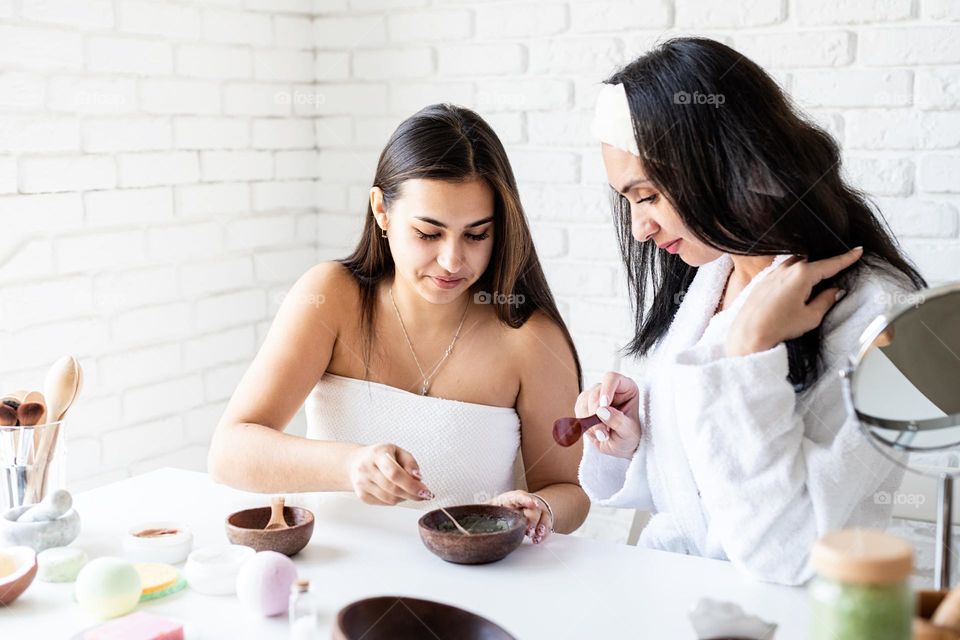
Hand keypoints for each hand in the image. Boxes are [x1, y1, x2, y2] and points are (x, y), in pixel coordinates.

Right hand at [346, 443, 433, 505]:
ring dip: (405, 498)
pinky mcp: (362, 496)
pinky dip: (395, 500)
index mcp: (376, 454)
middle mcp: (366, 469)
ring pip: (390, 499)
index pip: (394, 473)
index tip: (424, 490)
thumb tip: (418, 477)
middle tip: (424, 494)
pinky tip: (397, 492)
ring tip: (410, 491)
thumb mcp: (397, 451)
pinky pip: (384, 503)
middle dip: (412, 494)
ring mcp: (362, 484)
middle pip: (393, 488)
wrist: (356, 461)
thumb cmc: (379, 456)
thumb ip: (410, 462)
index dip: (411, 484)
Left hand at [486, 490, 552, 543]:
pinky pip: (548, 525)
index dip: (526, 500)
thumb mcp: (491, 507)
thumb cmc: (501, 509)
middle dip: (532, 520)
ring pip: (544, 516)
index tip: (532, 505)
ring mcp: (536, 511)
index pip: (520, 496)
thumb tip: (463, 516)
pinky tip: (537, 540)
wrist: (516, 508)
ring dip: (541, 527)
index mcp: (512, 498)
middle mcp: (526, 503)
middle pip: (534, 509)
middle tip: (528, 530)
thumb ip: (481, 510)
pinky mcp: (542, 520)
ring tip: (535, 536)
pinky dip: (544, 533)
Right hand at [574, 371, 641, 458]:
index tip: (604, 405)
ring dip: (589, 422)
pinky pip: (578, 410)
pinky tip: (595, 432)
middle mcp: (610, 388)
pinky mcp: (584, 403)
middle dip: (596, 415)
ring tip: (602, 435)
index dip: (606, 389)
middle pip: (595, 392)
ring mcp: (595, 395)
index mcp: (626, 388)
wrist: (619, 446)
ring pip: (583, 402)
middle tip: (603, 434)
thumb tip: (601, 410)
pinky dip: (584, 423)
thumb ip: (617, 421)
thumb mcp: (628, 432)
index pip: (612, 378)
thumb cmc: (628, 437)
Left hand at [725, 247, 862, 357]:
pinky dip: (794, 274)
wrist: (747, 334)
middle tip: (838, 270)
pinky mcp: (762, 281)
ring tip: (817, 281)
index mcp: (801, 274)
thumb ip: (826, 300)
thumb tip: (835, 291)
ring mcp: (772, 273)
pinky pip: (783, 271)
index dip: (846, 258)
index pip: (830, 263)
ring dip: (808, 269)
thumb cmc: (778, 327)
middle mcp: (786, 269)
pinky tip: (796, 287)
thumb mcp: (810, 316)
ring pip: (796, 264)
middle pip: (812, 261)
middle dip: (825, 264)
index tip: (857, 251)